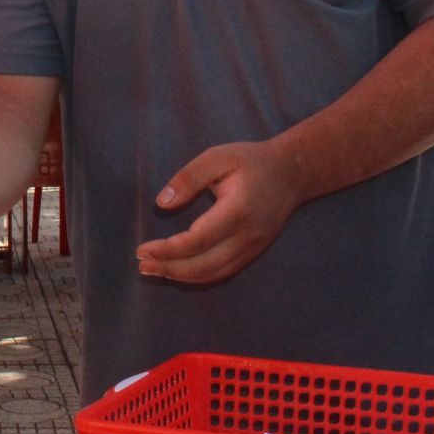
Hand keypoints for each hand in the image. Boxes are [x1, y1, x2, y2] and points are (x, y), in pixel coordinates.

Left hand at [135, 140, 305, 283]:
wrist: (291, 173)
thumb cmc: (251, 161)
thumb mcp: (217, 157)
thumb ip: (188, 178)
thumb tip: (162, 203)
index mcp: (237, 211)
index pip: (197, 241)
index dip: (167, 250)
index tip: (142, 249)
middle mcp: (247, 236)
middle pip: (204, 265)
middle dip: (169, 268)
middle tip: (142, 265)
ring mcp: (253, 247)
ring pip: (214, 273)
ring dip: (181, 276)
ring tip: (153, 270)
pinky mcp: (254, 252)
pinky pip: (223, 271)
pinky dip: (198, 276)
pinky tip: (177, 271)